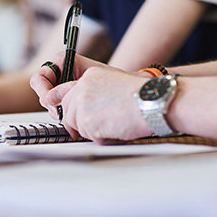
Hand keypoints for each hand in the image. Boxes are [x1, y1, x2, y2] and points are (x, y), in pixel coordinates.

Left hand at [32, 55, 152, 143]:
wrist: (154, 100)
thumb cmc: (143, 95)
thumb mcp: (114, 84)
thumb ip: (93, 93)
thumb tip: (81, 110)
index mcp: (89, 77)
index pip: (62, 92)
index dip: (63, 107)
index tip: (64, 115)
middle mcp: (82, 88)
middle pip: (67, 112)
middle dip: (77, 123)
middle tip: (95, 128)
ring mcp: (82, 105)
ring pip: (76, 126)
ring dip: (92, 131)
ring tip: (113, 125)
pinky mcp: (86, 121)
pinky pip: (89, 137)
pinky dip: (103, 139)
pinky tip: (117, 130)